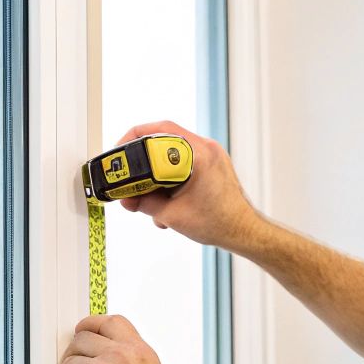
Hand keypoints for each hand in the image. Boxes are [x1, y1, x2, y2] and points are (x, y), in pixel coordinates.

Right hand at [114, 120, 262, 251]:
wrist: (243, 231)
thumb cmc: (218, 223)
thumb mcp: (172, 215)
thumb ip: (145, 203)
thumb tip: (126, 198)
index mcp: (198, 154)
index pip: (158, 132)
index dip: (133, 140)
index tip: (120, 155)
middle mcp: (206, 148)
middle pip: (162, 141)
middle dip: (141, 161)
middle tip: (127, 175)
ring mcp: (210, 154)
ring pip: (170, 154)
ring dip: (155, 175)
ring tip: (149, 199)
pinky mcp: (211, 164)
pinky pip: (182, 163)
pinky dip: (168, 179)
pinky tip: (165, 202)